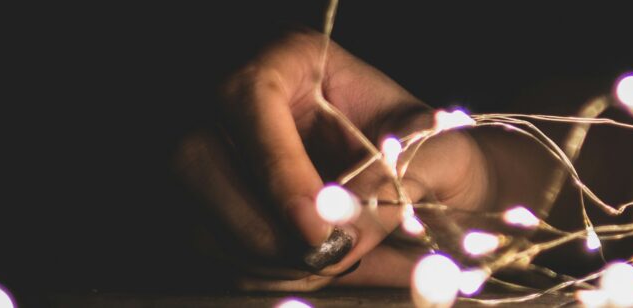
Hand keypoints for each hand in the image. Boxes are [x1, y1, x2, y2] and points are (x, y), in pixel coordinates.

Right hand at [176, 29, 491, 289]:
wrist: (426, 178)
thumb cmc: (430, 150)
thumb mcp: (437, 152)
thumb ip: (399, 180)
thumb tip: (346, 230)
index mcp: (288, 58)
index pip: (250, 99)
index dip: (278, 168)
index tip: (318, 226)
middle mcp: (232, 98)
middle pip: (196, 158)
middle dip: (261, 226)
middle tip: (325, 258)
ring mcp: (210, 149)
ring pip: (195, 214)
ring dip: (265, 259)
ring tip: (333, 266)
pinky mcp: (206, 201)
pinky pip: (210, 248)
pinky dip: (261, 273)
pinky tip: (312, 274)